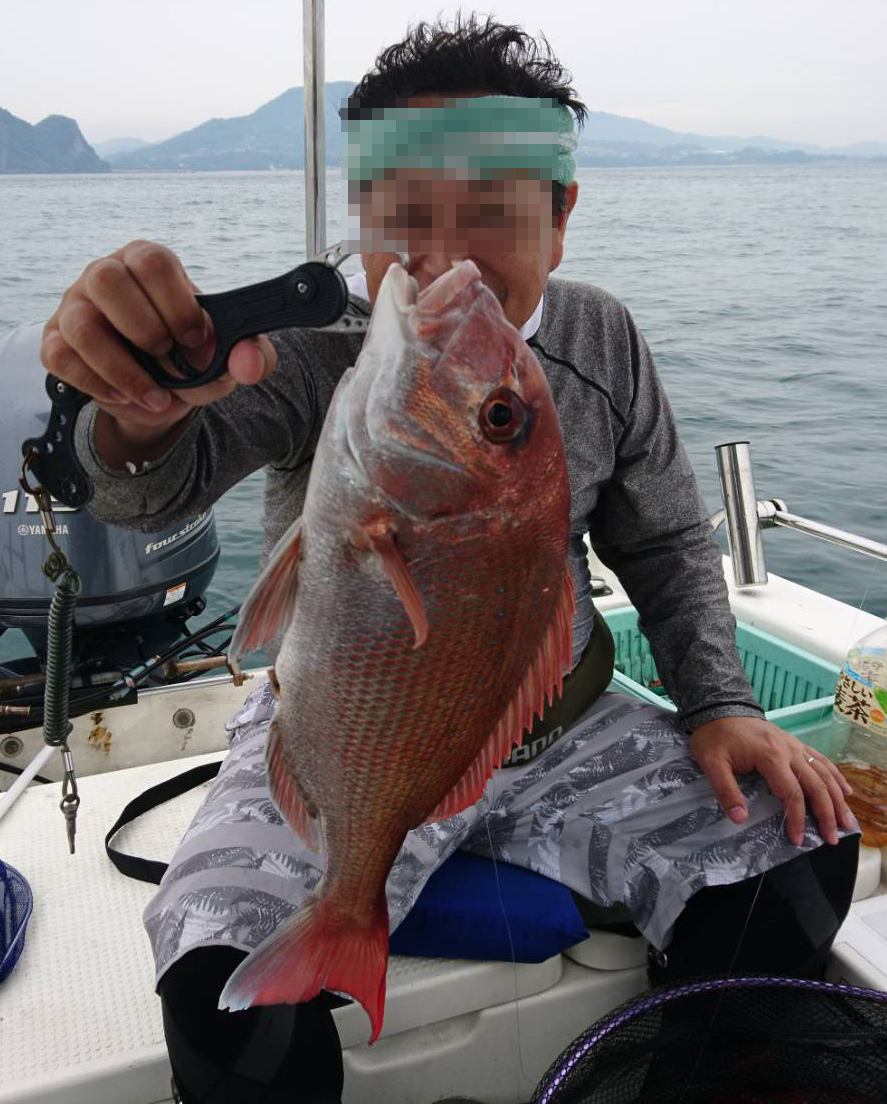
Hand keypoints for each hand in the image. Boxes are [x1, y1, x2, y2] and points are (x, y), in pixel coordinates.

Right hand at [41, 240, 277, 436]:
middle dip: (144, 327)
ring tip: (155, 396)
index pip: (153, 261)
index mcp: (148, 264)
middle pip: (107, 279)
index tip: (195, 340)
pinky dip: (95, 383)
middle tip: (170, 358)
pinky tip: (124, 396)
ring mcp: (75, 307)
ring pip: (81, 324)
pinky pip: (60, 357)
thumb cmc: (191, 359)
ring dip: (122, 368)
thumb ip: (250, 355)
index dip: (176, 303)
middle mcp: (105, 276)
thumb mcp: (227, 357)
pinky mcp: (56, 341)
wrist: (159, 393)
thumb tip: (250, 362)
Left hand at [690, 715, 856, 846]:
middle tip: (832, 839)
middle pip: (816, 785)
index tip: (797, 839)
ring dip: (838, 798)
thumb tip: (740, 819)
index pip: (792, 793)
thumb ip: (725, 791)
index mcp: (770, 756)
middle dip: (827, 814)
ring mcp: (794, 745)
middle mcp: (789, 750)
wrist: (719, 707)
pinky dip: (836, 776)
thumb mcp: (711, 763)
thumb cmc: (714, 737)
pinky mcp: (794, 743)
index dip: (797, 818)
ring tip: (846, 822)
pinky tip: (845, 791)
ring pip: (824, 773)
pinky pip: (821, 759)